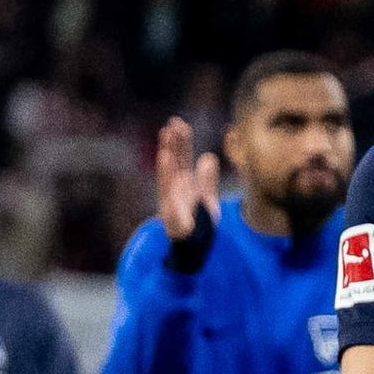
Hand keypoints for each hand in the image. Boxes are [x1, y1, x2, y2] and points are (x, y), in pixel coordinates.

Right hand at [149, 114, 214, 243]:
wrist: (195, 250)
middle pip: (174, 162)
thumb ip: (207, 180)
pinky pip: (169, 196)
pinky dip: (167, 179)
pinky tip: (165, 161)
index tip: (178, 123)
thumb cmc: (200, 225)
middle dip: (173, 143)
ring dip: (167, 158)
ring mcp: (171, 201)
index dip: (181, 142)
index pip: (183, 158)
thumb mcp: (208, 199)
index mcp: (184, 184)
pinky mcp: (171, 215)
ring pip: (168, 176)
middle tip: (172, 123)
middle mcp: (175, 190)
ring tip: (166, 140)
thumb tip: (208, 157)